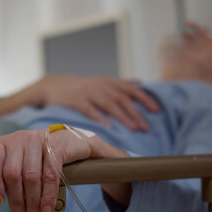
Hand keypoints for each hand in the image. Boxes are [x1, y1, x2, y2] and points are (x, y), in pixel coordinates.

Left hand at [0, 128, 128, 211]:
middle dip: (17, 199)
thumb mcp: (16, 163)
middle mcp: (19, 138)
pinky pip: (50, 174)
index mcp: (4, 143)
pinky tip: (47, 207)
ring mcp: (38, 139)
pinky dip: (48, 195)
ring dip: (33, 201)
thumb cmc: (38, 157)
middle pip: (12, 173)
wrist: (69, 142)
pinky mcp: (56, 145)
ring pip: (31, 176)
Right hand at [36, 75, 159, 130]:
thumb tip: (141, 82)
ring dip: (122, 117)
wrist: (54, 86)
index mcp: (109, 82)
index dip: (145, 99)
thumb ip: (121, 83)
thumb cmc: (83, 88)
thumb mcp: (102, 82)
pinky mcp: (76, 101)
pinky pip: (90, 111)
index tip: (156, 110)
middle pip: (122, 99)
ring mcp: (88, 92)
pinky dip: (100, 119)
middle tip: (146, 127)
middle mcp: (101, 86)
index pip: (131, 89)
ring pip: (109, 105)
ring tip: (133, 129)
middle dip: (136, 113)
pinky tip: (108, 128)